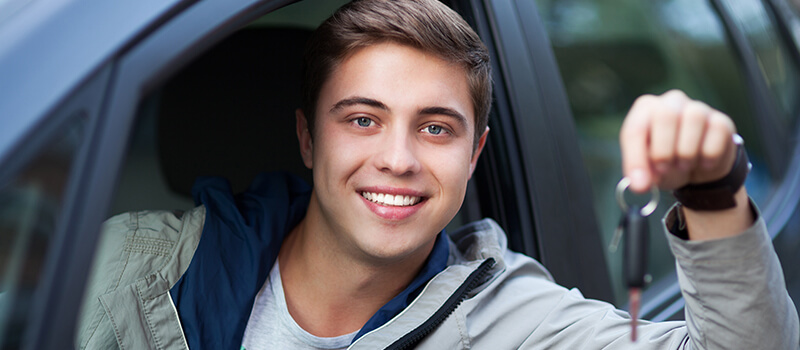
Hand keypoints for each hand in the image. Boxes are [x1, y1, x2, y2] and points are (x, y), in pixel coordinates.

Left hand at [620, 90, 738, 193]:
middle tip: (664, 168)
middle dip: (663, 150)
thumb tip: (640, 185)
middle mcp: (671, 102)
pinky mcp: (721, 120)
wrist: (697, 168)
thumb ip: (641, 175)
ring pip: (694, 118)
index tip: (641, 184)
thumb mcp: (649, 170)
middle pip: (665, 115)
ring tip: (684, 164)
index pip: (635, 129)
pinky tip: (704, 162)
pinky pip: (717, 131)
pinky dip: (709, 154)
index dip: (636, 158)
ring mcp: (698, 108)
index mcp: (645, 111)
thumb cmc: (665, 163)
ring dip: (687, 152)